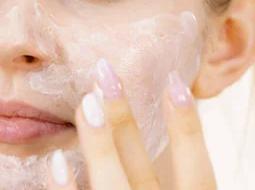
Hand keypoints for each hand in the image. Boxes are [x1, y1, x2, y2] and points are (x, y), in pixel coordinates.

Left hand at [47, 59, 215, 189]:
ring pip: (112, 185)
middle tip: (105, 75)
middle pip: (143, 169)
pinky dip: (65, 188)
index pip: (198, 172)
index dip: (189, 128)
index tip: (175, 81)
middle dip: (124, 121)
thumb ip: (165, 175)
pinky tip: (56, 161)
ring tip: (86, 103)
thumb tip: (152, 113)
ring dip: (99, 145)